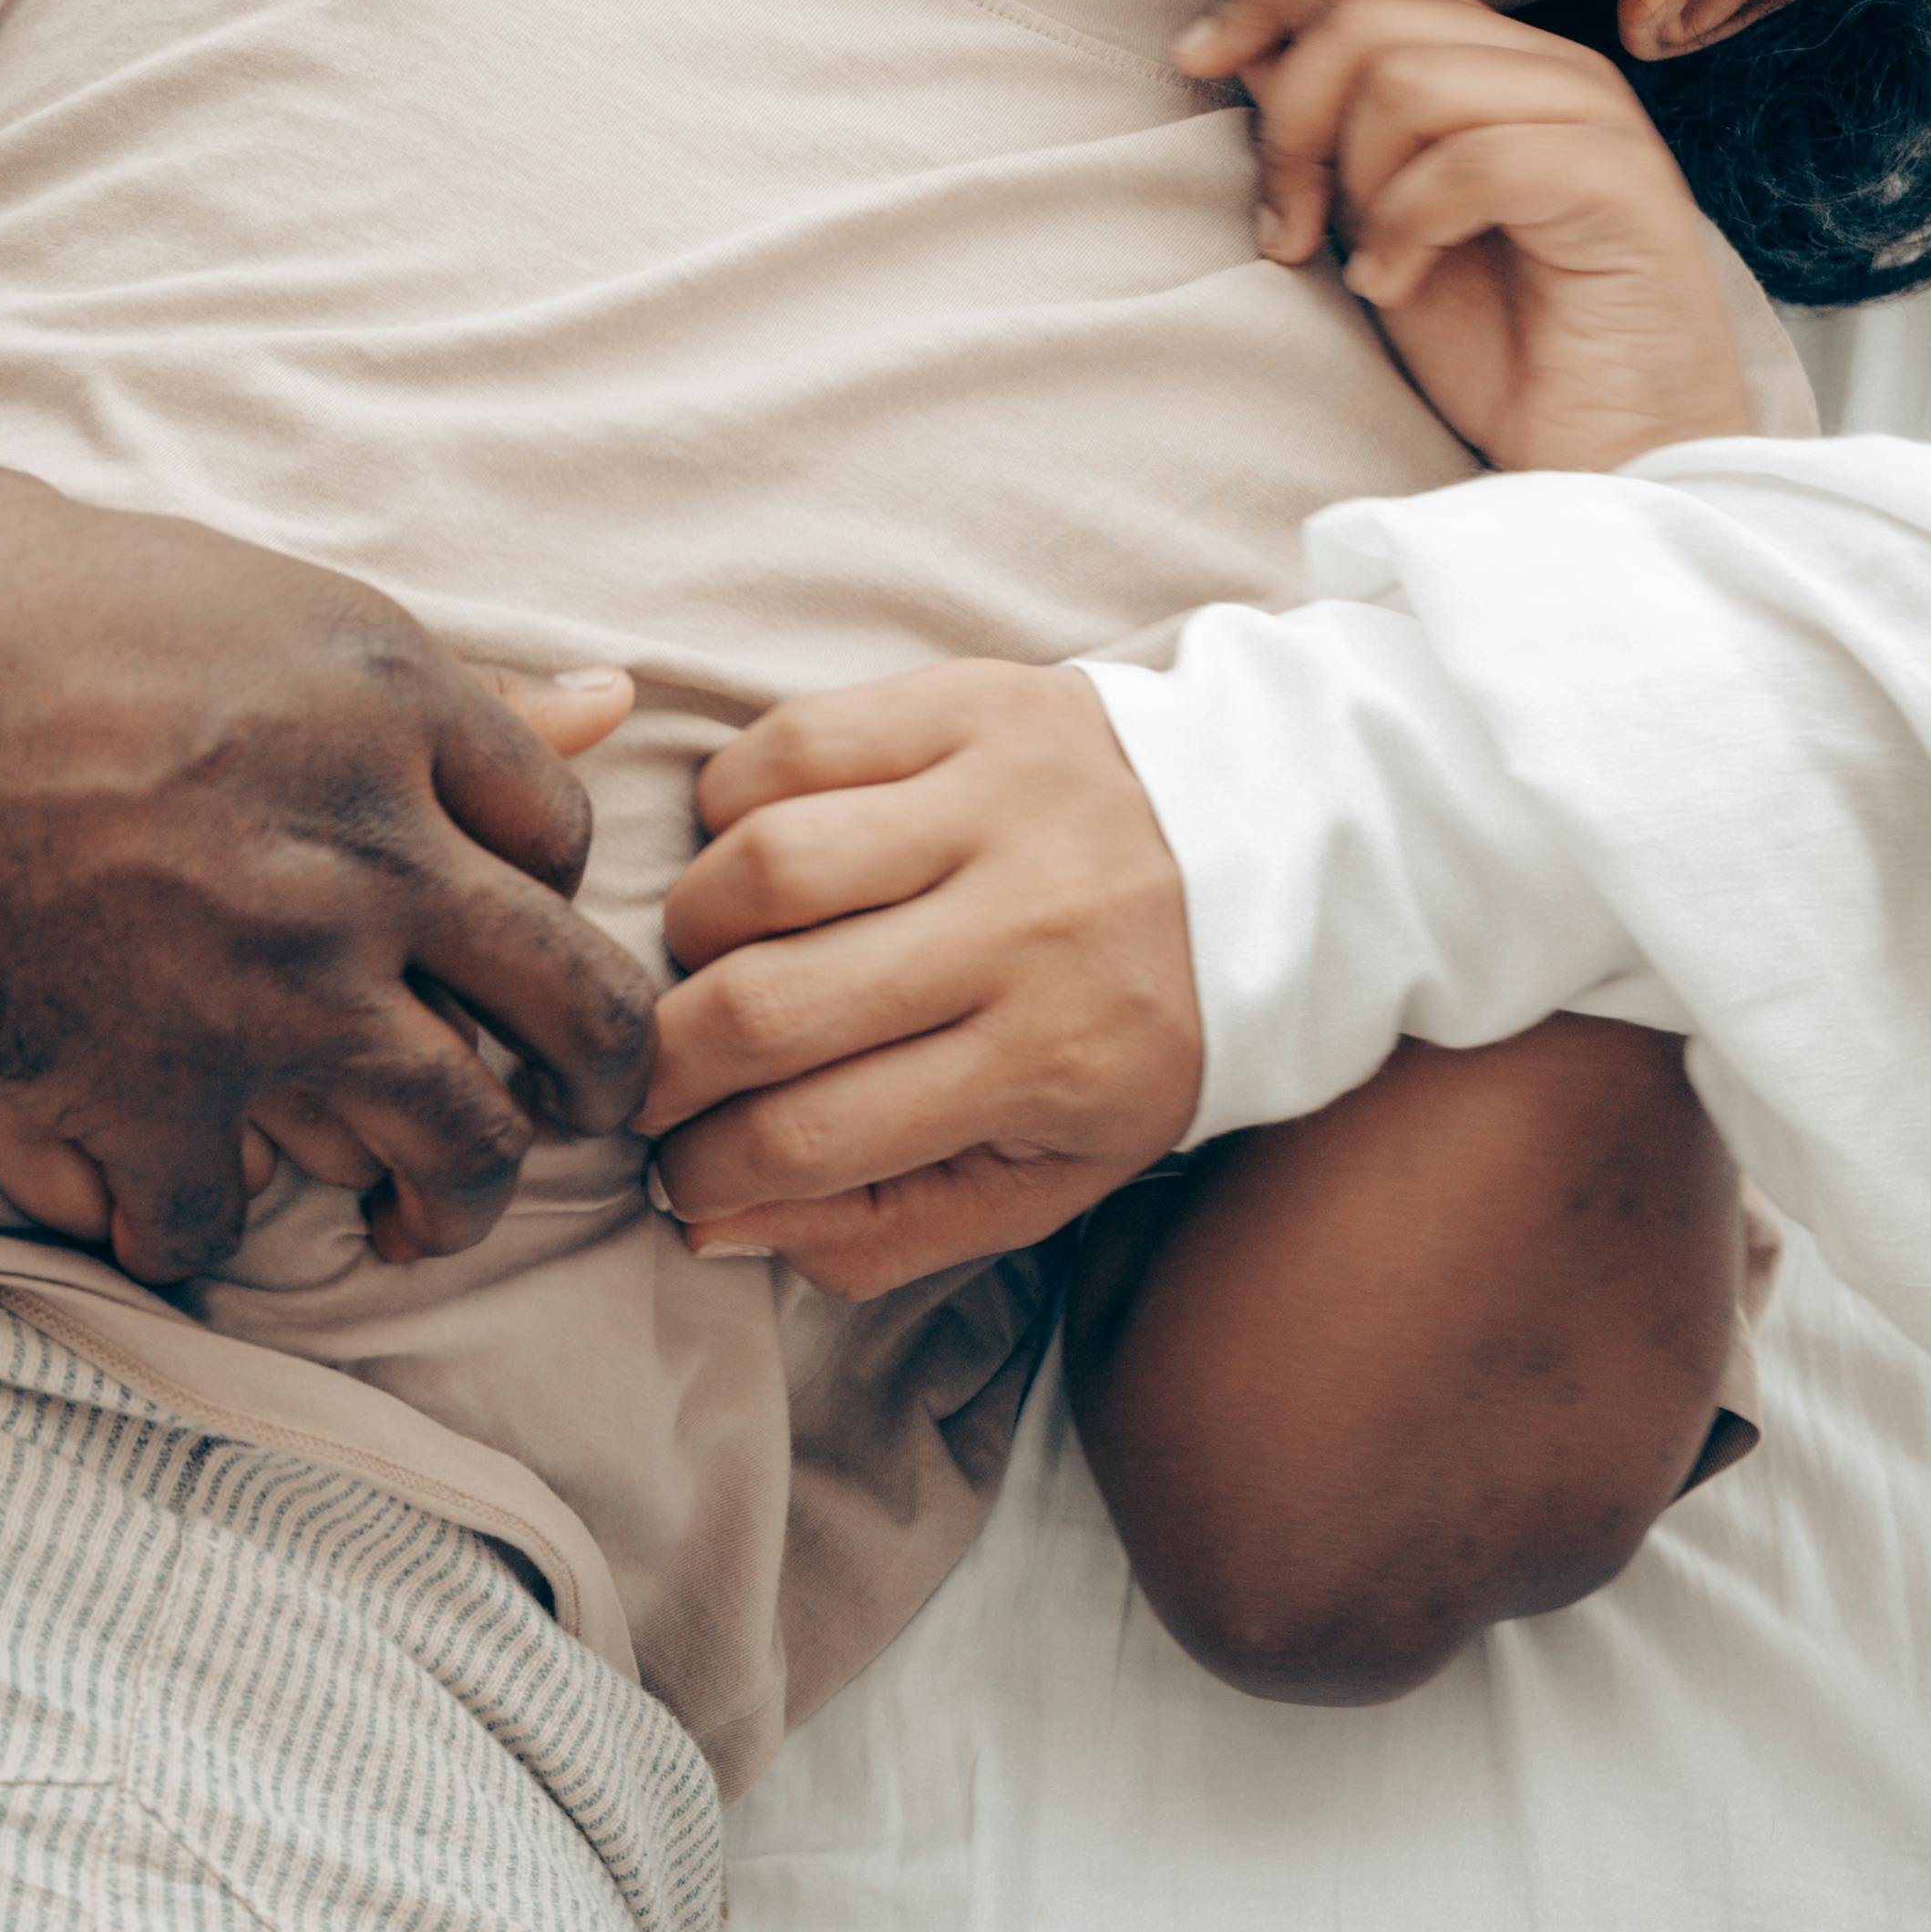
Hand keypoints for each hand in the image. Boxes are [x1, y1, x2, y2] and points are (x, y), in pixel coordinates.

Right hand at [0, 465, 656, 1283]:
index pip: (562, 835)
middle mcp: (374, 853)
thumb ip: (402, 666)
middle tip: (568, 1117)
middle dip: (594, 1081)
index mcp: (389, 701)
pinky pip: (224, 1219)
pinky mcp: (157, 1097)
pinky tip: (168, 1213)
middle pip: (579, 1007)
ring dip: (447, 1202)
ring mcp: (282, 991)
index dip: (541, 897)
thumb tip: (605, 694)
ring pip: (458, 1146)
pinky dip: (190, 1228)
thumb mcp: (211, 578)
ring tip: (413, 1223)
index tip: (507, 931)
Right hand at [639, 662, 1199, 1295]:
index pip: (810, 1137)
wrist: (1273, 860)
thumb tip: (711, 1222)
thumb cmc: (1128, 1038)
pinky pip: (793, 743)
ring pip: (764, 863)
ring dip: (696, 928)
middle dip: (668, 1065)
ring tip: (715, 961)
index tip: (680, 1175)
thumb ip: (881, 1231)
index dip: (705, 1171)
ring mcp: (1000, 799)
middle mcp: (1027, 928)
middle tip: (658, 1079)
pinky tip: (755, 851)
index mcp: (1050, 1063)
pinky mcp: (975, 701)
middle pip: (766, 1007)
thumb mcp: (1046, 1175)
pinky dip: (735, 804)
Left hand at [1176, 0, 1760, 470]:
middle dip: (1293, 121)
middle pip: (1372, 16)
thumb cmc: (1499, 354)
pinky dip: (1408, 227)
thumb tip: (1248, 52)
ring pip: (1413, 79)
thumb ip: (1331, 140)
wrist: (1605, 457)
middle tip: (1288, 230)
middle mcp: (1548, 72)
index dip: (1269, 2)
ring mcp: (1594, 121)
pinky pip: (1475, 160)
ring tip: (1365, 271)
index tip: (1192, 61)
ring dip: (1354, 184)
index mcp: (1496, 67)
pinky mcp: (1621, 186)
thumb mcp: (1378, 231)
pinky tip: (1397, 287)